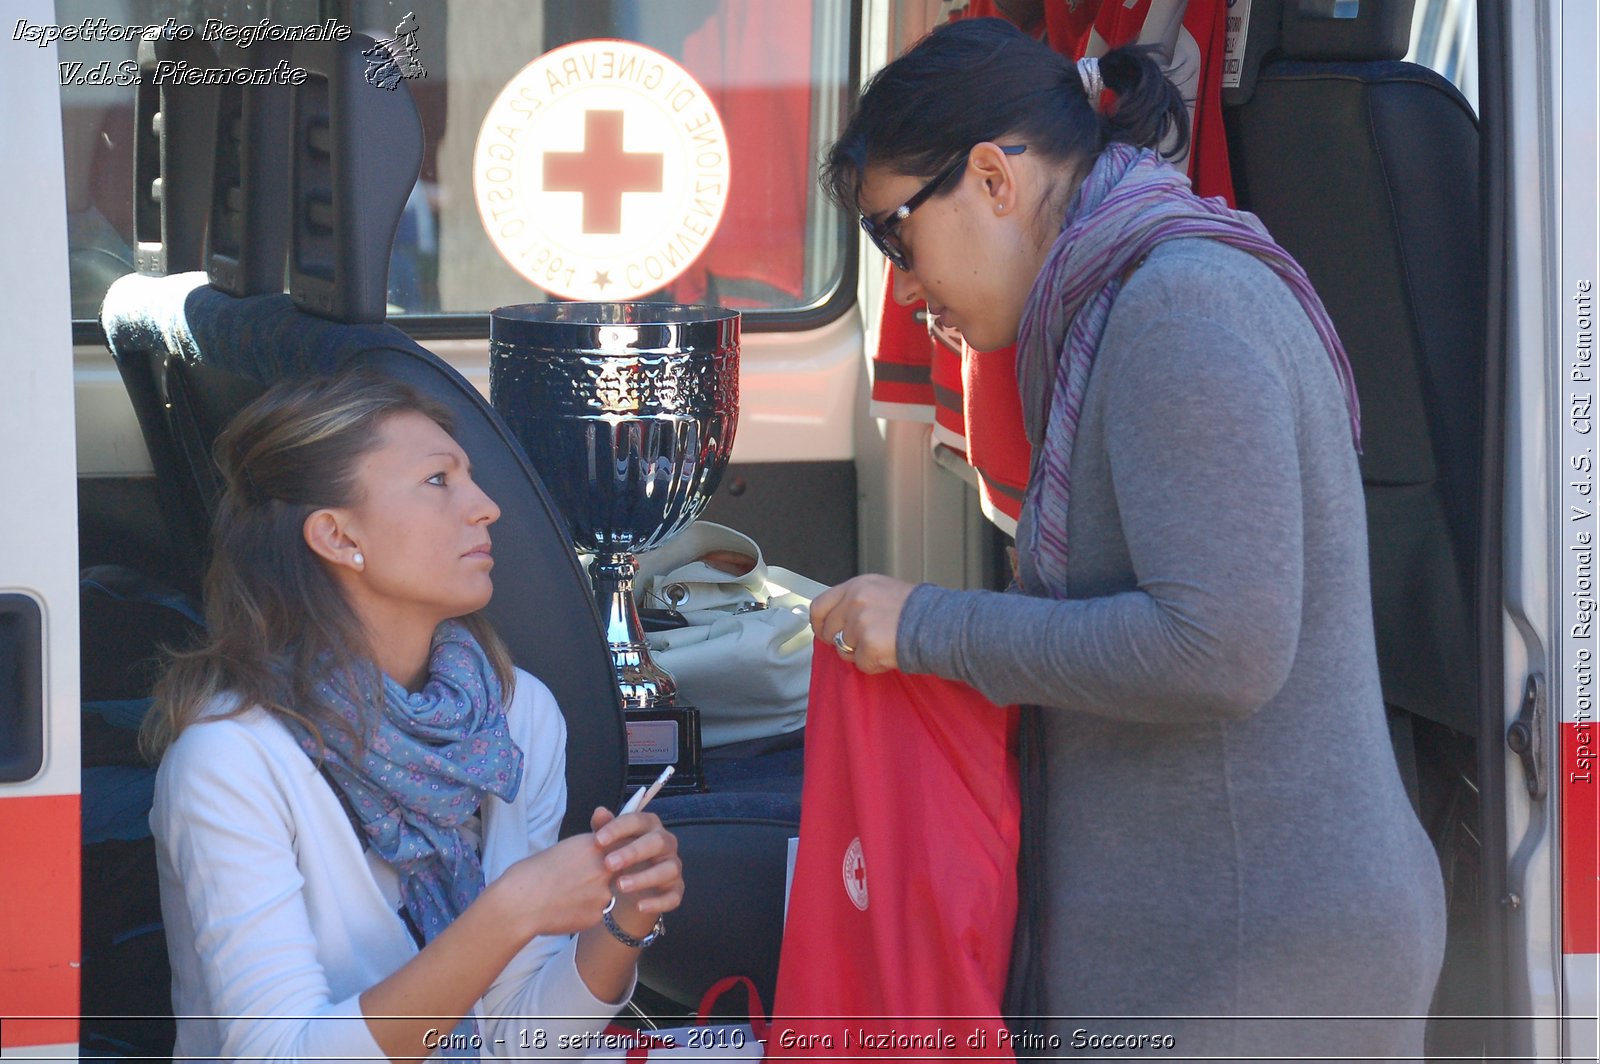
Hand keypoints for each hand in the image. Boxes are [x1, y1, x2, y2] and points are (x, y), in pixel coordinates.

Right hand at [495, 833, 614, 938]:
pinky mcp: (598, 915)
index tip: (606, 856)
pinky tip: (565, 910)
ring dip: (594, 895)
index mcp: (593, 845)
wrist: (520, 903)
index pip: (620, 843)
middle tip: (579, 880)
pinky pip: (597, 912)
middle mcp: (604, 867)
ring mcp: (603, 893)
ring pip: (606, 892)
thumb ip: (587, 851)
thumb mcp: (563, 849)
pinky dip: (585, 912)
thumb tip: (600, 854)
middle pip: (619, 868)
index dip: (614, 851)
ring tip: (566, 896)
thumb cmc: (531, 874)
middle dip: (605, 874)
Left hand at [590, 806, 683, 936]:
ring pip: (668, 869)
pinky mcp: (676, 889)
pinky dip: (657, 902)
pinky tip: (639, 906)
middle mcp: (666, 843)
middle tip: (609, 864)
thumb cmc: (618, 855)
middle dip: (633, 852)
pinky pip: (673, 896)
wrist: (629, 885)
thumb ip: (603, 827)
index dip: (618, 829)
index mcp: (649, 826)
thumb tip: (599, 811)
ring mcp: (673, 866)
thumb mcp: (608, 842)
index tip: (597, 840)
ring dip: (644, 877)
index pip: (637, 821)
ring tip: (619, 886)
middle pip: (656, 842)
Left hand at [809, 574, 914, 673]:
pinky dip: (875, 664)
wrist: (942, 623)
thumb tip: (836, 617)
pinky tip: (891, 652)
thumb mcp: (883, 590)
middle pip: (829, 632)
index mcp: (857, 585)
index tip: (826, 632)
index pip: (819, 605)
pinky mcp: (870, 646)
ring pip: (844, 651)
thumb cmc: (918, 610)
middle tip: (865, 642)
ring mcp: (861, 624)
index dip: (820, 624)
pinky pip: (861, 664)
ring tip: (884, 643)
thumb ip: (857, 600)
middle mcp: (855, 601)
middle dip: (843, 642)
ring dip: (861, 654)